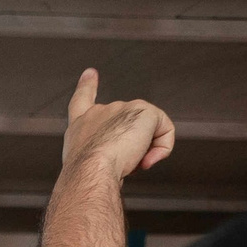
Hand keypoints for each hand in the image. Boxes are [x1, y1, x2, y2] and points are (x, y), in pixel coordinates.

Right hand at [59, 68, 173, 183]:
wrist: (91, 169)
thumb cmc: (85, 173)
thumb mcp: (83, 163)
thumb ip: (102, 154)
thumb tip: (136, 155)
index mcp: (81, 124)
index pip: (82, 100)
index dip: (87, 86)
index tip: (91, 74)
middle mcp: (100, 112)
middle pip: (127, 123)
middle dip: (133, 147)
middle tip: (124, 167)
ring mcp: (122, 108)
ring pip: (148, 131)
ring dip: (144, 151)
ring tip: (132, 164)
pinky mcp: (144, 112)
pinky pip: (165, 131)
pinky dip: (162, 148)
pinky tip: (148, 160)